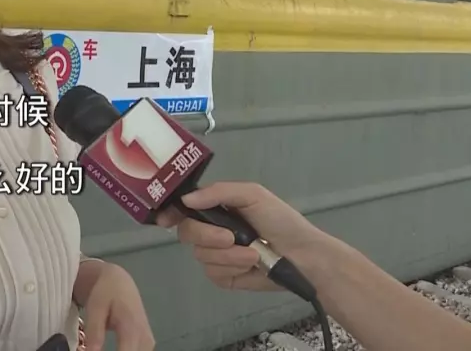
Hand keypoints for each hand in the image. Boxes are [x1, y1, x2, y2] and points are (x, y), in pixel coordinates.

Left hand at [80, 261, 154, 350]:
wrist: (120, 282)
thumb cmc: (105, 293)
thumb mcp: (94, 309)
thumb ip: (94, 333)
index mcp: (131, 328)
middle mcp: (145, 337)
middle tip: (96, 349)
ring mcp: (149, 341)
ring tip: (101, 347)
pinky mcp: (148, 343)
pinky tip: (115, 350)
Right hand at [155, 182, 333, 291]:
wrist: (304, 256)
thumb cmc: (281, 221)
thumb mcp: (253, 195)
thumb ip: (218, 192)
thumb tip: (186, 200)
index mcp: (216, 208)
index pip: (184, 209)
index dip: (170, 213)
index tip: (166, 220)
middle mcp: (212, 230)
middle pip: (187, 233)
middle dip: (207, 236)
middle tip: (230, 237)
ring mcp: (217, 255)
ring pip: (201, 255)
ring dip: (229, 255)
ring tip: (253, 253)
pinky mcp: (224, 277)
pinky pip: (213, 273)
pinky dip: (232, 268)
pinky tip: (250, 265)